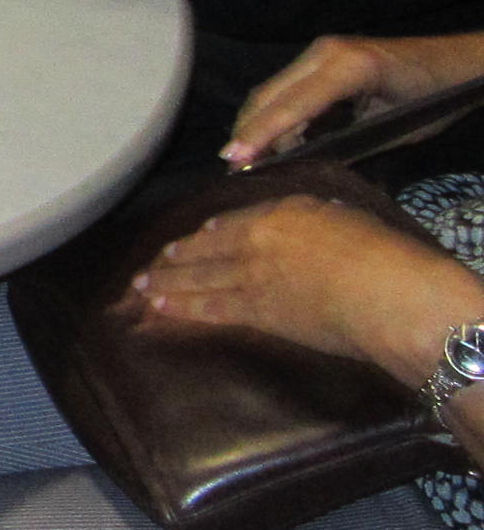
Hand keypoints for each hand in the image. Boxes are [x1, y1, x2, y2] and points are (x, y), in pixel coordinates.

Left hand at [133, 194, 481, 380]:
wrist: (387, 297)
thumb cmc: (381, 254)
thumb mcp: (343, 218)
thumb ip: (310, 218)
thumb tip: (303, 222)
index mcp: (279, 214)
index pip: (234, 222)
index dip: (210, 232)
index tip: (194, 237)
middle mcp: (256, 243)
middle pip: (206, 251)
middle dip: (175, 259)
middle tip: (149, 267)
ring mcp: (253, 279)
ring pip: (201, 280)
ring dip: (168, 284)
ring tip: (142, 289)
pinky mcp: (260, 315)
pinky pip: (214, 310)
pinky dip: (186, 309)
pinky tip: (165, 309)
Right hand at [225, 32, 483, 163]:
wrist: (460, 63)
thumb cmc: (437, 98)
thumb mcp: (396, 130)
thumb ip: (347, 143)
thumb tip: (301, 165)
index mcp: (350, 68)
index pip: (293, 104)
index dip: (261, 133)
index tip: (234, 159)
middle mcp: (326, 53)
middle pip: (270, 94)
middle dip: (247, 130)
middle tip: (232, 167)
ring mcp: (321, 52)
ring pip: (273, 90)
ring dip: (258, 123)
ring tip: (247, 158)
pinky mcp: (322, 58)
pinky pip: (287, 87)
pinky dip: (275, 114)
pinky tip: (272, 140)